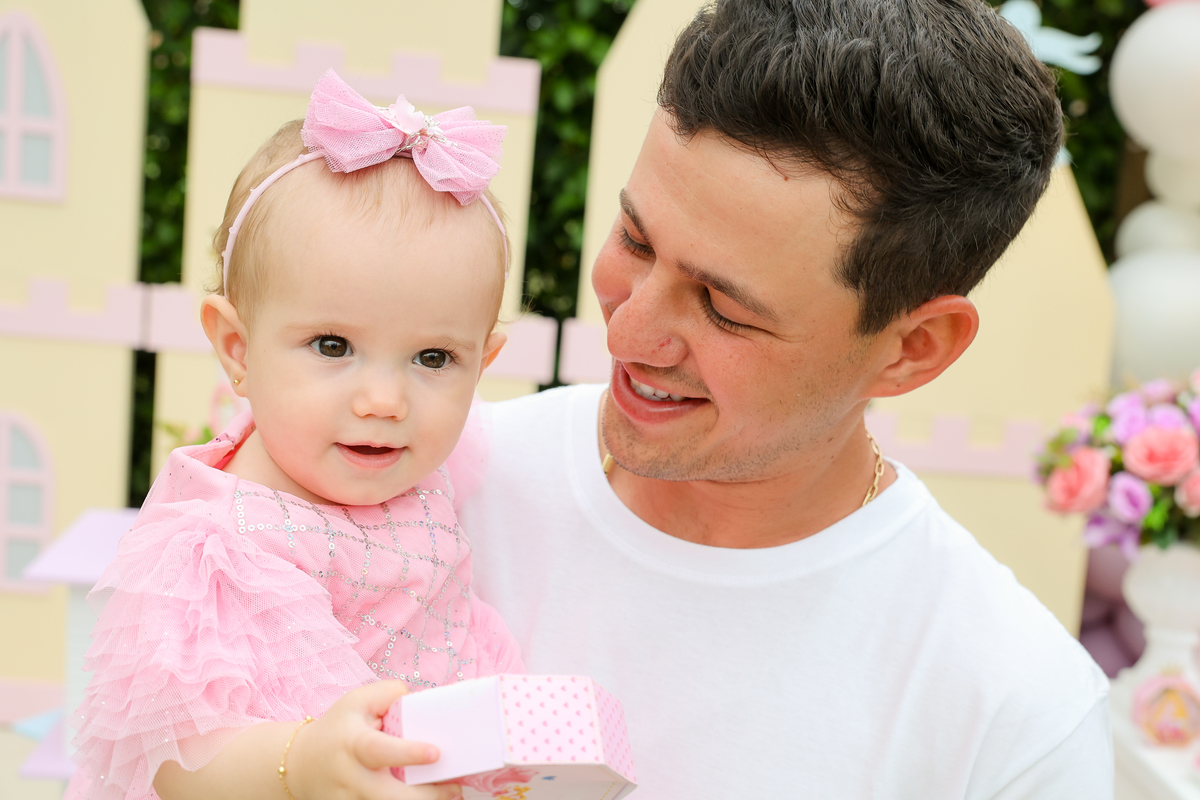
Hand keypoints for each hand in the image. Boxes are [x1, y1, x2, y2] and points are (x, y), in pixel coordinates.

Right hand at [289, 681, 461, 799]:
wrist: (300, 765)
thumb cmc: (339, 728)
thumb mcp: (357, 701)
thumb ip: (390, 695)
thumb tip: (421, 701)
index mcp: (353, 744)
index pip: (379, 751)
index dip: (408, 753)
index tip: (436, 753)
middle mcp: (351, 777)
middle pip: (389, 796)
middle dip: (426, 796)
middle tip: (455, 788)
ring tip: (450, 796)